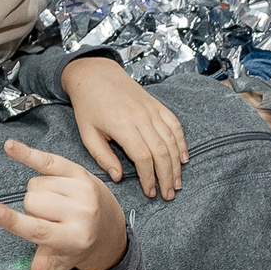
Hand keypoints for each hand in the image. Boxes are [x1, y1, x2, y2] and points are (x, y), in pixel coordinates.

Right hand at [0, 141, 127, 269]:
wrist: (107, 223)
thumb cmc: (72, 246)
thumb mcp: (55, 268)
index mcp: (71, 238)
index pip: (37, 229)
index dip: (14, 221)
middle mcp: (80, 213)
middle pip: (31, 201)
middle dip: (31, 208)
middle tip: (48, 218)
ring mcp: (81, 189)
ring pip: (35, 184)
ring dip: (37, 193)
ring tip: (54, 205)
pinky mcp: (78, 170)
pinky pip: (46, 159)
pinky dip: (27, 153)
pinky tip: (9, 147)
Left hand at [59, 53, 187, 197]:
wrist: (96, 75)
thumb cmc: (88, 106)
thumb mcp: (87, 134)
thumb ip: (103, 157)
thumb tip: (118, 177)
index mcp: (122, 126)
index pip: (143, 157)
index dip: (149, 178)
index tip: (150, 192)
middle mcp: (142, 118)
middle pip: (162, 152)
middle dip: (167, 176)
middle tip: (168, 194)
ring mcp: (152, 110)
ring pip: (171, 141)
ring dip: (177, 164)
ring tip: (176, 183)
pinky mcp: (157, 105)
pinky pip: (175, 125)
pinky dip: (182, 143)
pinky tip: (183, 158)